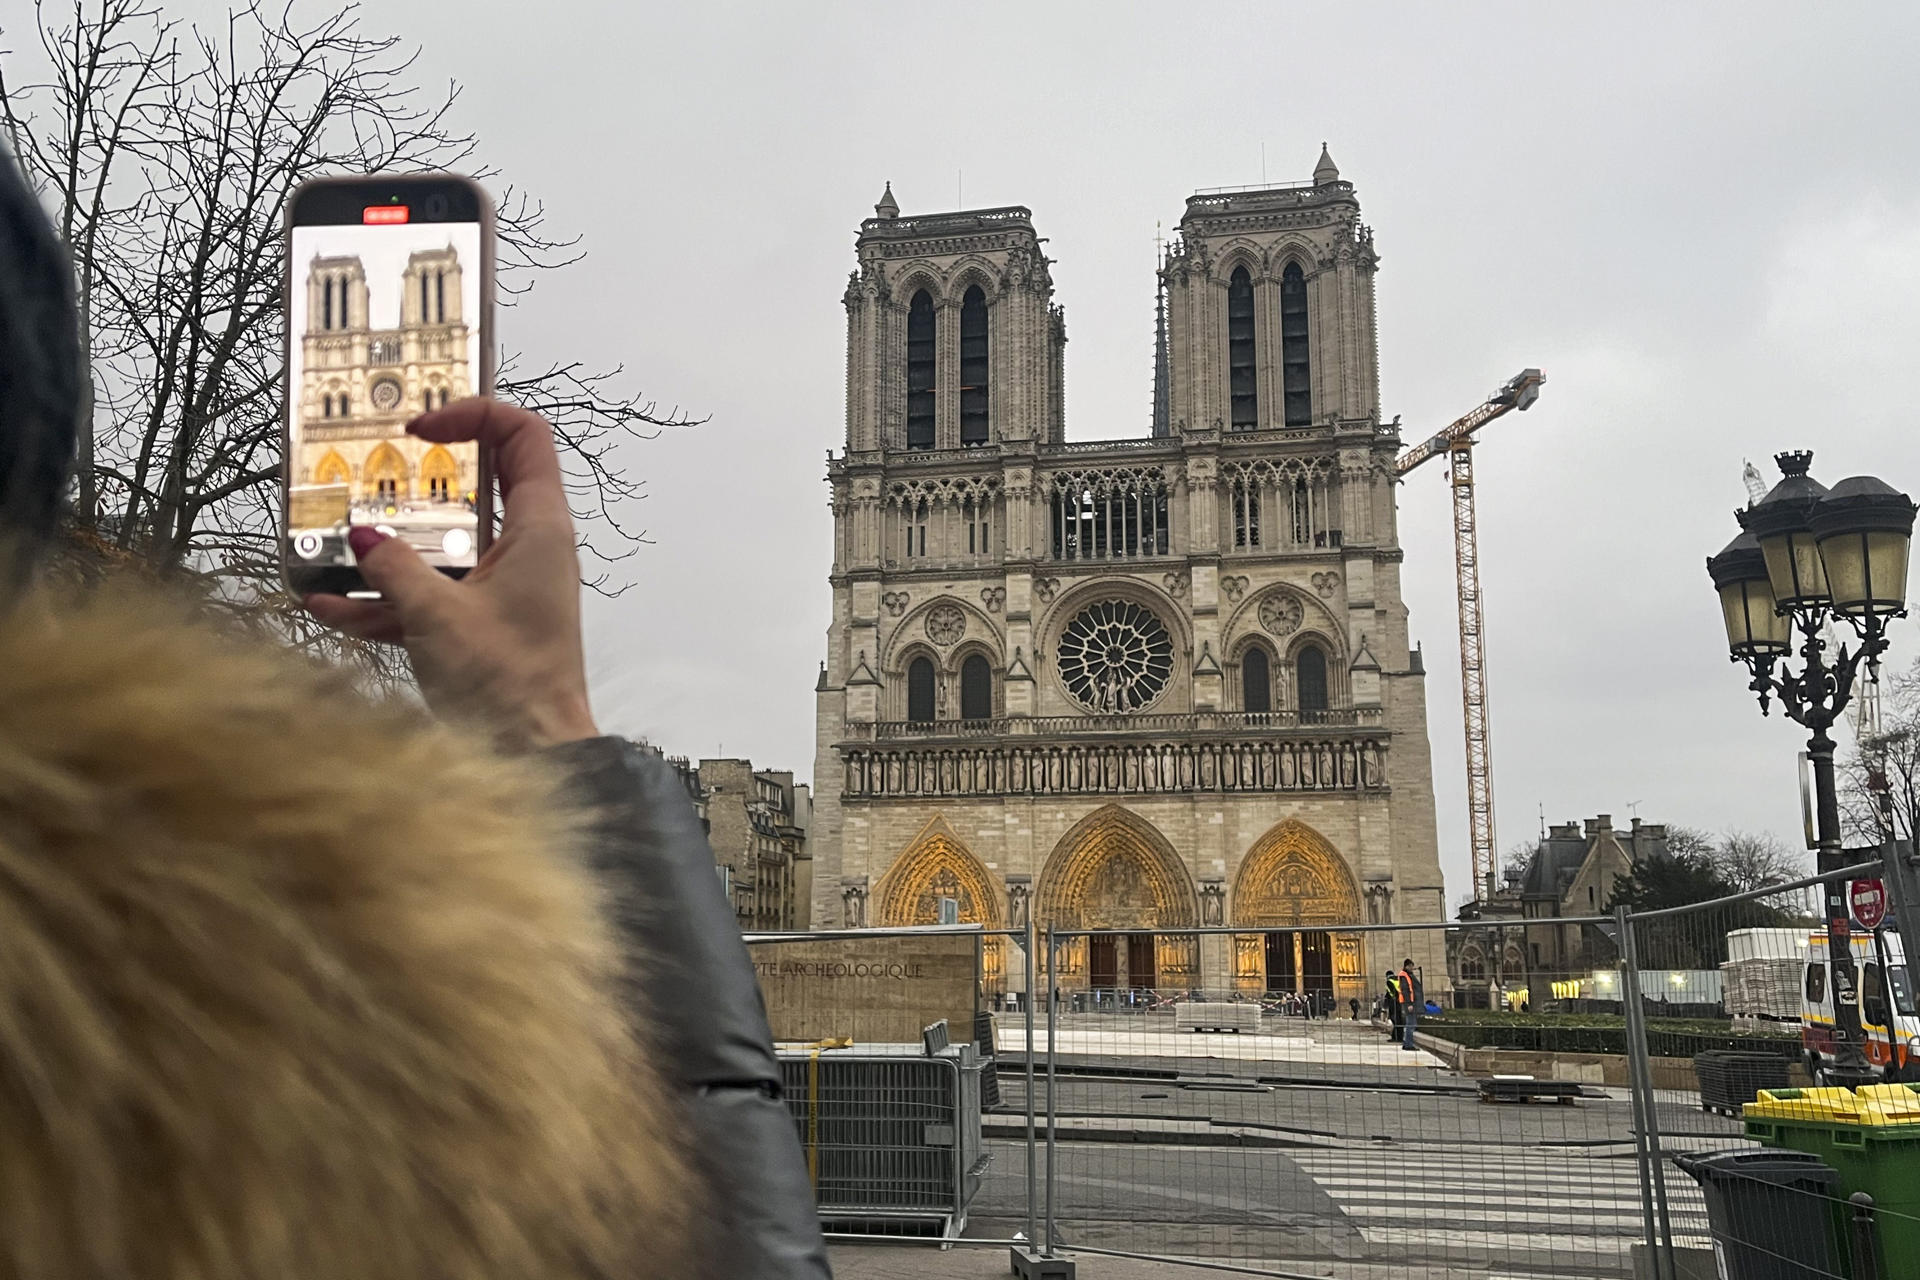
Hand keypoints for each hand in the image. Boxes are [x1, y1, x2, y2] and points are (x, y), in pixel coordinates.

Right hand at [305, 399, 598, 749]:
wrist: (535, 759)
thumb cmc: (510, 684)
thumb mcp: (438, 615)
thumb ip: (395, 568)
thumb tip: (362, 538)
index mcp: (539, 529)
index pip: (523, 437)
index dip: (475, 416)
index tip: (420, 428)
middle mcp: (528, 551)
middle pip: (474, 489)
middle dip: (413, 482)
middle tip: (365, 471)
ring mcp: (505, 589)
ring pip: (444, 548)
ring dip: (388, 548)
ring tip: (327, 544)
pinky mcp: (483, 627)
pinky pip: (431, 597)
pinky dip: (385, 601)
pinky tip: (327, 607)